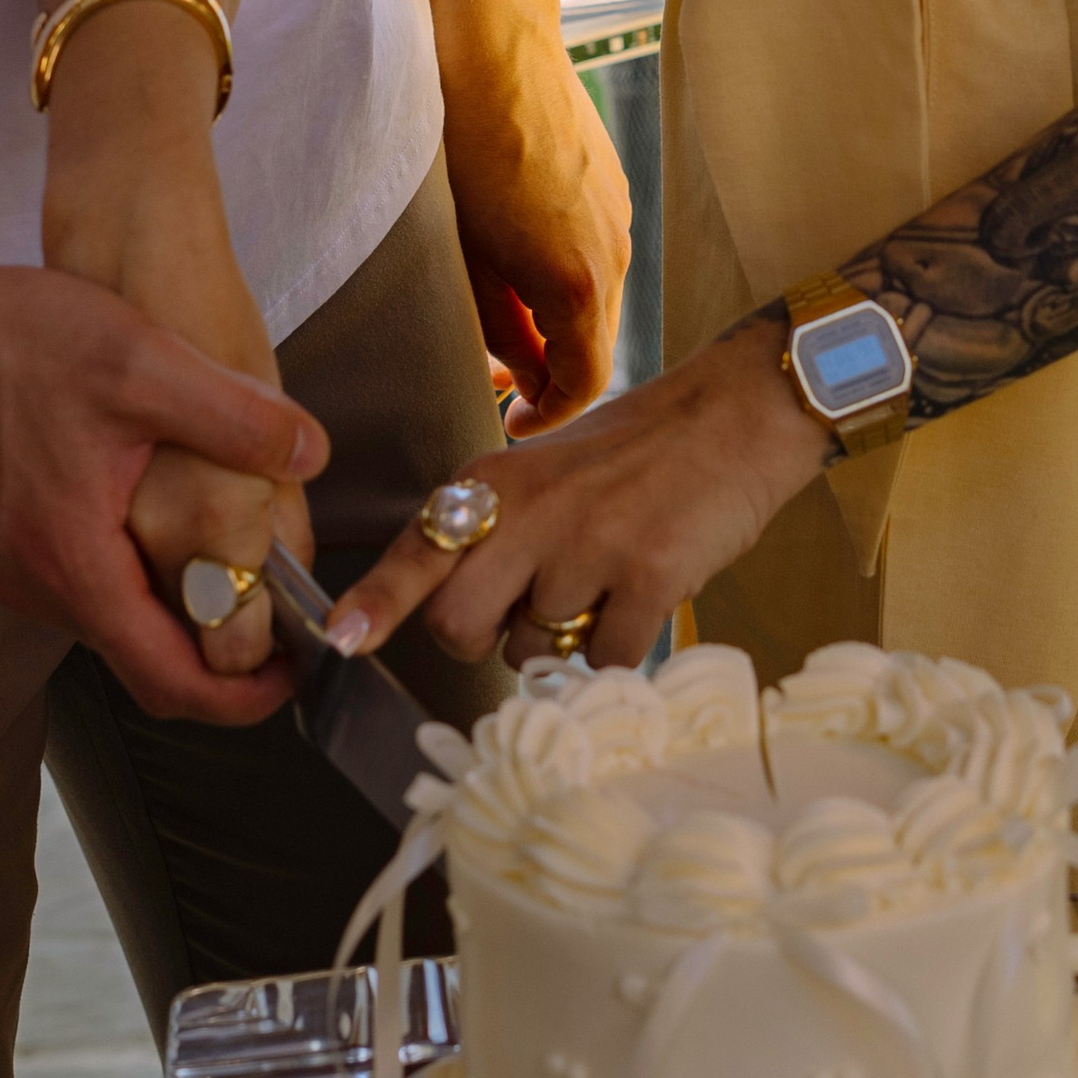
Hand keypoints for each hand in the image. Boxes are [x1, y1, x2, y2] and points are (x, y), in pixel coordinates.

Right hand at [35, 4, 305, 679]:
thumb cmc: (11, 342)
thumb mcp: (144, 364)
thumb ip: (236, 417)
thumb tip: (310, 453)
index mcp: (73, 566)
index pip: (170, 681)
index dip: (243, 694)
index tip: (297, 670)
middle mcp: (30, 587)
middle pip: (140, 659)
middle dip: (216, 647)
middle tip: (279, 605)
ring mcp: (2, 568)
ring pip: (105, 617)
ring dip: (168, 603)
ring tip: (227, 551)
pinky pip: (72, 580)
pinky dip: (125, 570)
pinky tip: (152, 510)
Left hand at [326, 321, 830, 671]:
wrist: (736, 416)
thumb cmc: (639, 451)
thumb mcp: (545, 471)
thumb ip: (498, 530)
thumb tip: (460, 607)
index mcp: (497, 483)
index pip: (419, 550)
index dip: (375, 603)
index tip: (342, 639)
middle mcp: (531, 513)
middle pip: (459, 625)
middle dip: (484, 641)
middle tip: (525, 616)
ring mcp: (590, 546)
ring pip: (537, 650)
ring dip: (563, 640)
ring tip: (606, 581)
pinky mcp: (649, 577)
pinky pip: (606, 660)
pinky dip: (621, 648)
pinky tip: (643, 596)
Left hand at [442, 21, 631, 433]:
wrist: (498, 50)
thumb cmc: (467, 148)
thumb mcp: (467, 255)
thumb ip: (499, 327)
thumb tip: (521, 370)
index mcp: (579, 283)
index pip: (586, 382)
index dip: (551, 415)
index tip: (515, 421)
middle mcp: (615, 254)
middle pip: (596, 342)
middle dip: (552, 372)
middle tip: (499, 382)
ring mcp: (620, 216)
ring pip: (598, 298)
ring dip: (559, 321)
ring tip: (503, 319)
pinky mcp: (613, 186)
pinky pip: (598, 253)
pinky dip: (568, 277)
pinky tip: (521, 259)